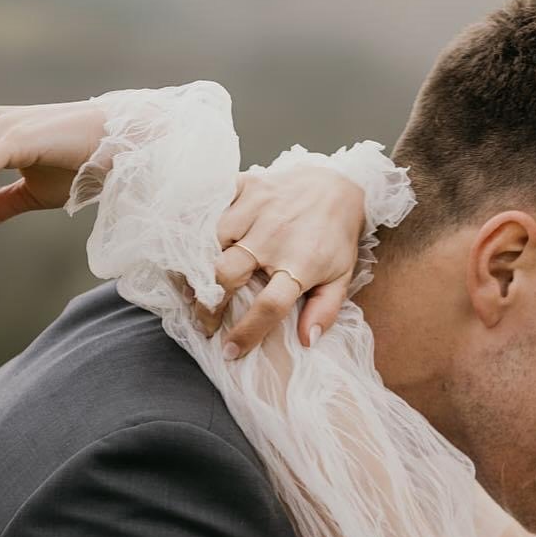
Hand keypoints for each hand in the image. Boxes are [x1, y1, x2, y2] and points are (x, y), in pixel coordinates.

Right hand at [194, 165, 365, 354]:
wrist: (337, 185)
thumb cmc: (336, 237)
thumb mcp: (341, 278)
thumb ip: (325, 310)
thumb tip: (307, 341)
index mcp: (301, 264)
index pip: (269, 306)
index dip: (246, 333)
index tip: (230, 352)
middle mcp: (275, 236)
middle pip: (225, 274)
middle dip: (208, 304)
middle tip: (204, 322)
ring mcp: (257, 208)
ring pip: (211, 242)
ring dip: (199, 268)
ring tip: (197, 288)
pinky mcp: (245, 187)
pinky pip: (210, 209)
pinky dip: (198, 229)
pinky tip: (194, 248)